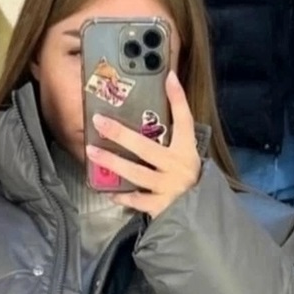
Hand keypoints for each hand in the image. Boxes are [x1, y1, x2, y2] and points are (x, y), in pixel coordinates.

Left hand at [85, 70, 200, 218]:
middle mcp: (178, 167)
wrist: (202, 217)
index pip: (184, 120)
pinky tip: (108, 191)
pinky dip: (122, 196)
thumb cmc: (190, 182)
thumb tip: (159, 105)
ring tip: (91, 151)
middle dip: (120, 133)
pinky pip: (137, 199)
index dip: (177, 98)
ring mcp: (169, 187)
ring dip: (112, 162)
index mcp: (187, 151)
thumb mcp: (186, 157)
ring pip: (136, 173)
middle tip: (99, 121)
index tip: (168, 76)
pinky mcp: (162, 207)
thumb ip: (174, 136)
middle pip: (146, 147)